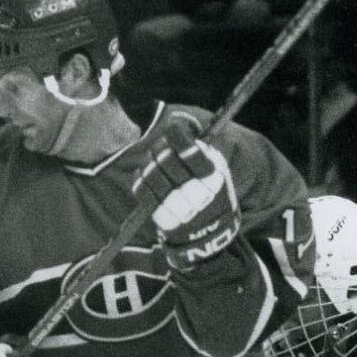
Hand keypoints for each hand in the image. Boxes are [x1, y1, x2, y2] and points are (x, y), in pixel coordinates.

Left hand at [132, 114, 238, 272]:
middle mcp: (195, 192)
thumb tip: (178, 123)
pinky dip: (140, 177)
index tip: (172, 128)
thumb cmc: (210, 193)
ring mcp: (177, 206)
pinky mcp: (162, 217)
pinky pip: (141, 189)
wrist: (210, 233)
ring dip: (148, 163)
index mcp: (211, 175)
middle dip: (159, 148)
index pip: (187, 149)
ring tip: (153, 162)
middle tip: (160, 148)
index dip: (175, 134)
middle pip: (165, 158)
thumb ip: (199, 149)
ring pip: (150, 172)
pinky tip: (145, 175)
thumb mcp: (215, 169)